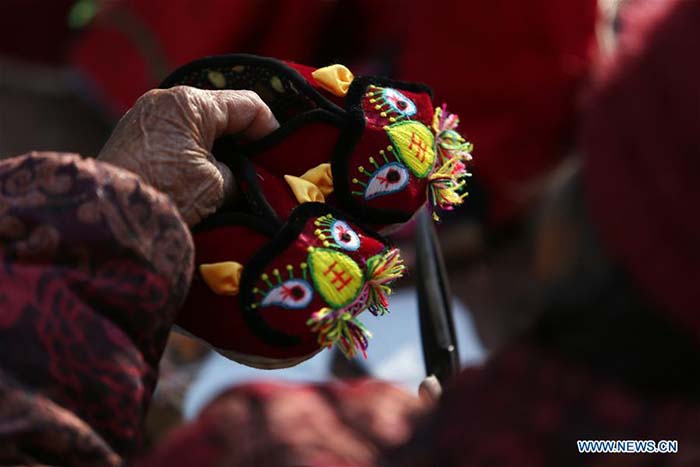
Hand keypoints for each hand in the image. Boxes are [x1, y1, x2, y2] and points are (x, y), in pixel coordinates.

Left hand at [98, 86, 278, 225]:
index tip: (282, 155)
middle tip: (262, 168)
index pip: (247, 105)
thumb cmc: (166, 195)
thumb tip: (238, 175)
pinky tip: (205, 178)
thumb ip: (237, 172)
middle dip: (244, 139)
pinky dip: (196, 153)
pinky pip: (177, 138)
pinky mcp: (133, 138)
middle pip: (221, 112)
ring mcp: (145, 118)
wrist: (107, 219)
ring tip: (235, 177)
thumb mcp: (217, 185)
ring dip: (220, 148)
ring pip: (199, 126)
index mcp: (190, 103)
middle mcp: (165, 101)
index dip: (271, 129)